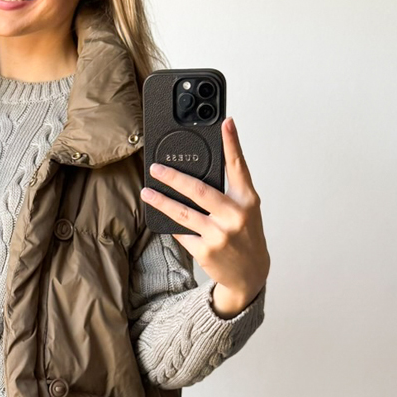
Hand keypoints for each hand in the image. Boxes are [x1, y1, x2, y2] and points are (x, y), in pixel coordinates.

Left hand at [140, 117, 269, 315]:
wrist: (249, 273)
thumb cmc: (246, 235)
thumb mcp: (246, 210)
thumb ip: (229, 191)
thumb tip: (198, 171)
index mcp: (247, 200)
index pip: (238, 166)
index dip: (232, 143)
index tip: (225, 122)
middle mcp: (235, 215)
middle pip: (198, 190)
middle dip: (173, 177)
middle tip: (156, 168)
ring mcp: (219, 234)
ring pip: (182, 213)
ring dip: (160, 201)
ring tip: (147, 192)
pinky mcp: (205, 250)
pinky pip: (181, 232)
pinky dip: (172, 225)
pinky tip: (164, 219)